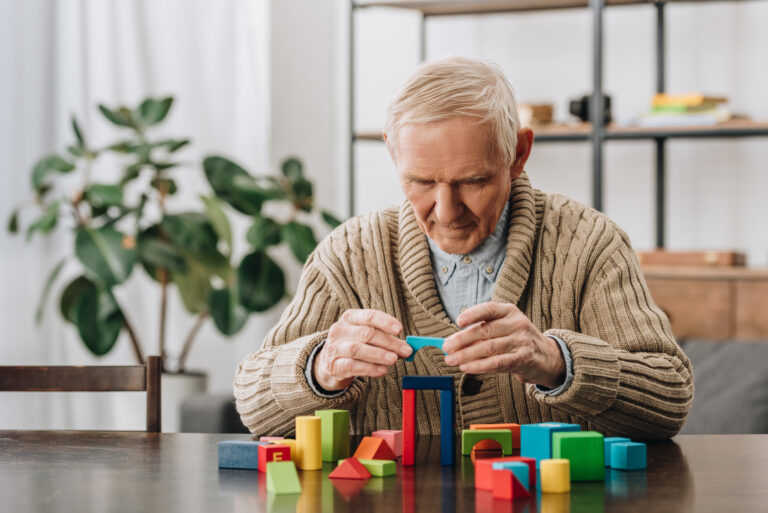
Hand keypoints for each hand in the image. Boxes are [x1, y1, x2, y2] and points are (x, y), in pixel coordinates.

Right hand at [313, 309, 411, 390]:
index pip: (369, 316)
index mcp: (350, 318)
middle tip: (405, 350)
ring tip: (393, 359)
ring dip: (379, 354)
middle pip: (366, 333)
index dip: (385, 322)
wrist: (330, 364)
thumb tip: (406, 347)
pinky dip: (369, 368)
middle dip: (389, 342)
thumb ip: (384, 339)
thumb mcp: (366, 337)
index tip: (400, 330)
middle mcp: (339, 330)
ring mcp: (334, 348)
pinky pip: (352, 366)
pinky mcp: (333, 366)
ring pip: (357, 349)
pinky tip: (382, 370)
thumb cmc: (354, 345)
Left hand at [442, 302, 565, 388]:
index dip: (472, 314)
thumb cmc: (518, 340)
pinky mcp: (523, 360)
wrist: (547, 356)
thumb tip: (454, 340)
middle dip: (462, 339)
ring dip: (466, 355)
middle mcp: (517, 324)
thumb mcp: (504, 328)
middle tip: (446, 347)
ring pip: (489, 348)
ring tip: (451, 360)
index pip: (489, 309)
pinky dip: (479, 366)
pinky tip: (466, 367)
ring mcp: (521, 342)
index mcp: (509, 311)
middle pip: (485, 331)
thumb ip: (483, 331)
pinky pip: (497, 363)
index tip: (458, 322)